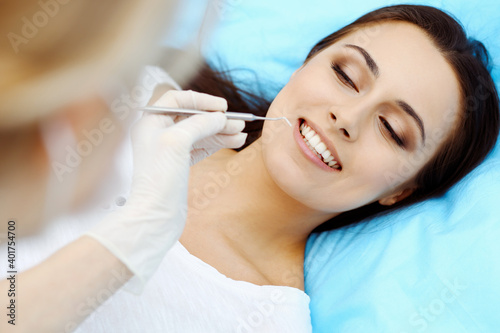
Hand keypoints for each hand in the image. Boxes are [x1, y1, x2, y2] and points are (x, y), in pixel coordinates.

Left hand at [86, 90, 246, 291]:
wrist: (155, 216)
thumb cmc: (159, 178)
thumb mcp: (178, 141)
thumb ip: (200, 123)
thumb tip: (220, 117)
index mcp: (150, 122)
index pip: (177, 100)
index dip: (201, 100)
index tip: (222, 106)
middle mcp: (158, 134)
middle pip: (192, 117)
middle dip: (216, 119)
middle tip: (239, 122)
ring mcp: (169, 151)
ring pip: (200, 133)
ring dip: (221, 132)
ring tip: (241, 133)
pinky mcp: (180, 166)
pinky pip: (201, 148)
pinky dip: (217, 143)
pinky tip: (233, 142)